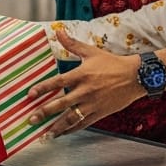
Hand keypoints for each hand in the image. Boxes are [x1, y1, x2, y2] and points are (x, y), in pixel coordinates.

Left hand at [26, 29, 144, 138]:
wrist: (136, 76)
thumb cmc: (112, 63)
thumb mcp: (91, 52)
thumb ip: (72, 44)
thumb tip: (58, 31)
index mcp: (81, 75)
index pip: (57, 82)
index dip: (43, 88)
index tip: (30, 95)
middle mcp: (85, 91)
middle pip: (61, 104)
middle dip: (44, 112)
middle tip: (31, 119)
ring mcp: (93, 104)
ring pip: (71, 118)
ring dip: (57, 127)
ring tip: (44, 134)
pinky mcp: (100, 113)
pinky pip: (83, 124)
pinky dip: (72, 130)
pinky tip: (62, 133)